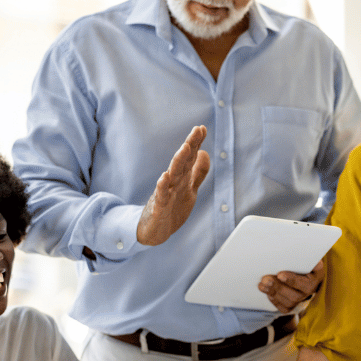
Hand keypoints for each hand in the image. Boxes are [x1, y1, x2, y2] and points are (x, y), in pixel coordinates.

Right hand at [137, 126, 210, 245]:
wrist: (155, 232)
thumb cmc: (172, 209)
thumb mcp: (189, 190)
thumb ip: (197, 173)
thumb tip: (205, 153)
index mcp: (182, 179)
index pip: (190, 158)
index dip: (196, 143)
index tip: (201, 128)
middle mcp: (173, 183)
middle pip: (182, 162)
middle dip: (190, 146)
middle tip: (196, 131)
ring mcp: (165, 194)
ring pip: (172, 176)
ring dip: (178, 161)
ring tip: (185, 147)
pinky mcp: (159, 208)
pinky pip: (161, 197)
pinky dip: (162, 187)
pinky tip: (164, 177)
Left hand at [258, 259, 325, 312]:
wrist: (304, 268)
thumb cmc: (303, 259)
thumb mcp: (307, 255)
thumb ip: (303, 255)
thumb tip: (296, 249)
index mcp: (317, 276)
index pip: (306, 282)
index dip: (292, 280)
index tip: (280, 275)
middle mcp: (311, 290)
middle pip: (296, 295)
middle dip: (278, 287)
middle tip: (266, 279)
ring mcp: (303, 299)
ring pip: (289, 302)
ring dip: (274, 293)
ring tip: (262, 285)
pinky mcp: (294, 305)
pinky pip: (284, 308)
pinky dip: (275, 300)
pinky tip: (267, 292)